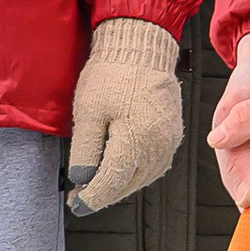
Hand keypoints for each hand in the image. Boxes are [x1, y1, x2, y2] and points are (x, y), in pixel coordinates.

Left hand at [66, 16, 183, 214]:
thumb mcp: (88, 111)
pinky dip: (135, 173)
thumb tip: (81, 179)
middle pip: (128, 184)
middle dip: (104, 194)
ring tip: (98, 185)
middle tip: (81, 197)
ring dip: (120, 186)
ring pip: (142, 178)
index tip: (77, 205)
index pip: (111, 182)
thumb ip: (85, 149)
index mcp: (136, 140)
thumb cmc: (114, 72)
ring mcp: (168, 141)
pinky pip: (153, 165)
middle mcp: (157, 145)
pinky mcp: (172, 134)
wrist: (141, 45)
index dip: (91, 198)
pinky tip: (121, 169)